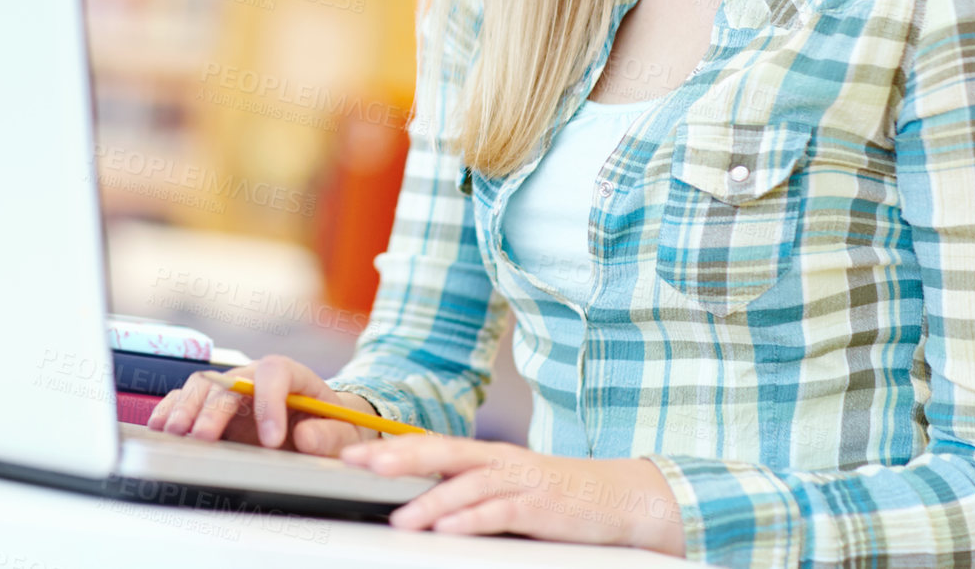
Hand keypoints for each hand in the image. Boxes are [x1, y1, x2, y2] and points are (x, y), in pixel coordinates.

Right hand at [145, 353, 381, 454]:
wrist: (320, 427)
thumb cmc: (331, 426)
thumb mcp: (343, 431)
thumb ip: (329, 434)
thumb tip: (304, 437)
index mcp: (291, 374)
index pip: (275, 372)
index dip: (270, 403)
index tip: (272, 441)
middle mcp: (255, 376)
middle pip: (229, 381)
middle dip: (215, 409)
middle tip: (206, 438)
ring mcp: (230, 390)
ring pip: (202, 386)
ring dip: (187, 408)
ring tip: (177, 433)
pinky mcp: (212, 406)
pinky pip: (186, 398)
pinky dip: (171, 410)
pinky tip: (162, 427)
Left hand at [340, 435, 684, 556]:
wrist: (624, 498)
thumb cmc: (562, 495)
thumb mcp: (508, 487)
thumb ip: (469, 491)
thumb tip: (421, 503)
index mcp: (487, 455)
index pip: (430, 446)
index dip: (390, 448)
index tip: (351, 452)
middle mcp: (500, 461)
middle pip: (441, 452)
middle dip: (398, 458)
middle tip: (360, 464)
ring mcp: (521, 482)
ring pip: (468, 486)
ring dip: (431, 501)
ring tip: (401, 517)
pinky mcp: (542, 507)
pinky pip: (501, 513)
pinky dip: (472, 520)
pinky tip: (449, 529)